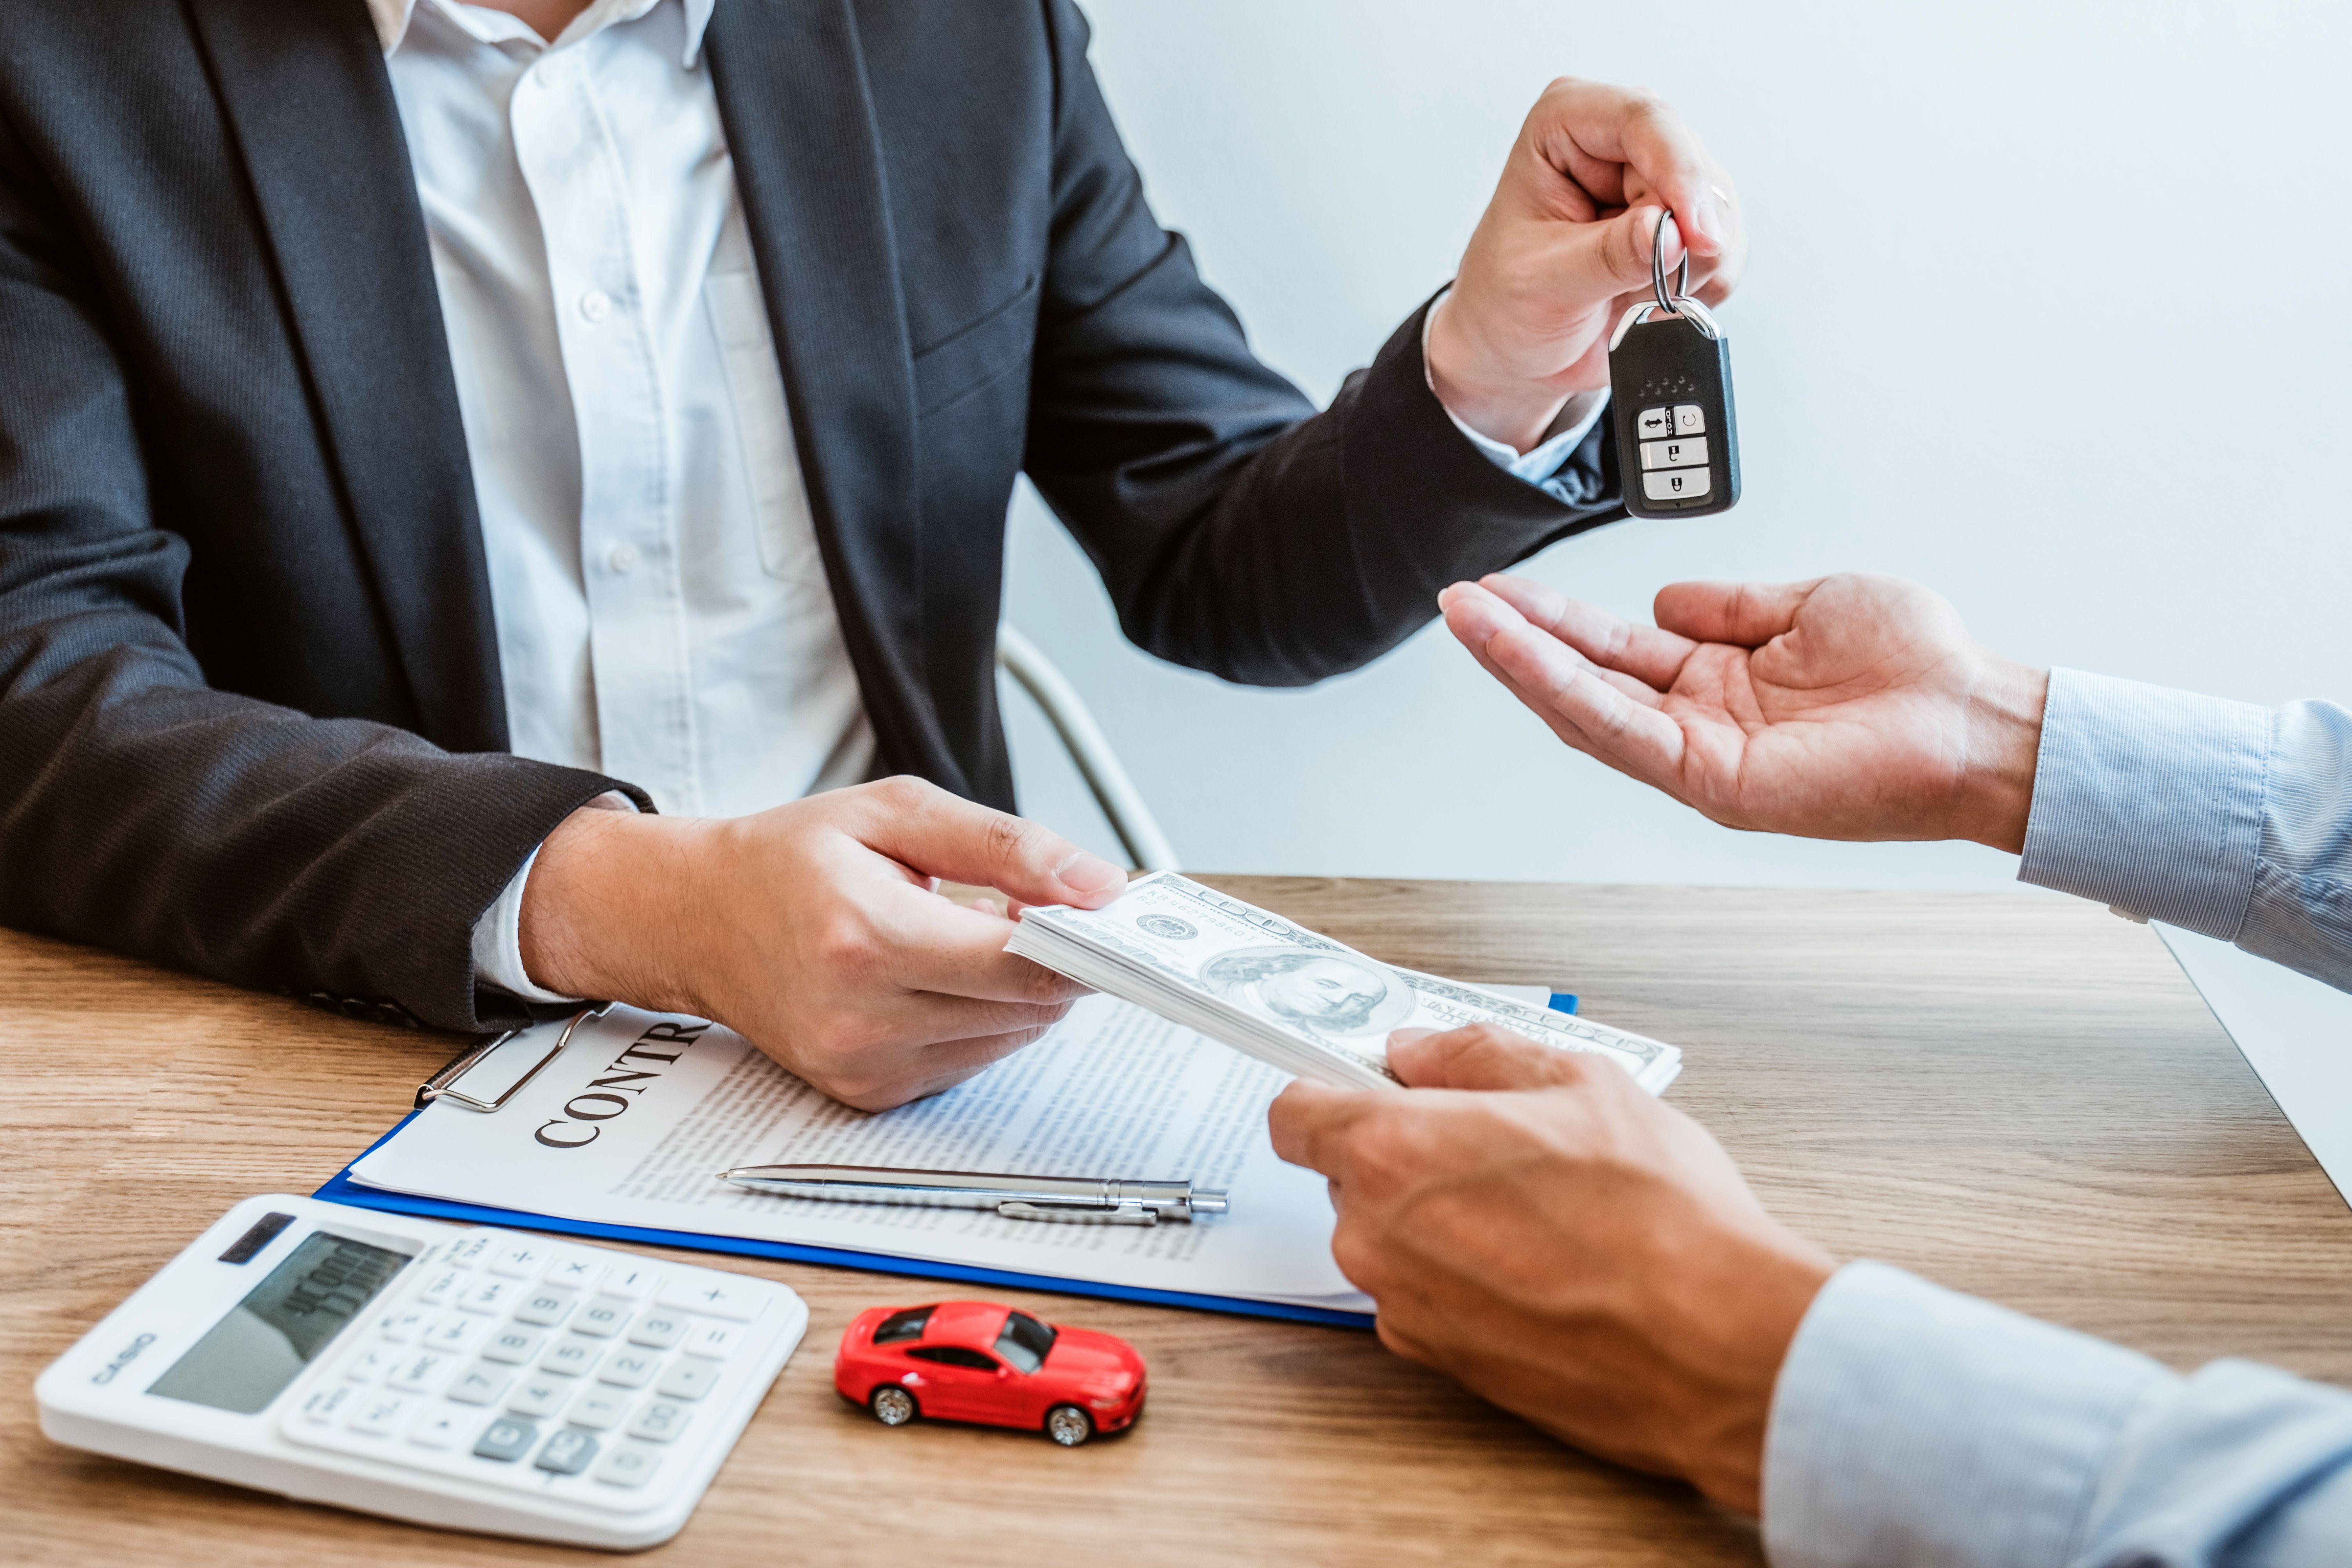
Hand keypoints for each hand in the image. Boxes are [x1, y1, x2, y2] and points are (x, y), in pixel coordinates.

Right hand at [516, 777, 1126, 1109]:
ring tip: (971, 935)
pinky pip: (971, 1062)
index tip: (1108, 916)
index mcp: (864, 935)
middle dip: (1053, 957)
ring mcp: (861, 1065)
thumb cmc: (790, 859)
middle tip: (1038, 909)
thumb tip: (1098, 884)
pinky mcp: (867, 1093)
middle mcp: (860, 1015)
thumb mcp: (897, 813)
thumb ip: (1006, 845)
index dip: (1081, 940)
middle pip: (1025, 1005)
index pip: (1019, 963)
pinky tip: (941, 977)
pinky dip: (981, 1018)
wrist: (695, 919)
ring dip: (1018, 989)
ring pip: (1008, 1037)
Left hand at [1268, 1025, 1833, 1513]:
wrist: (1713, 1348)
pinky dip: (1469, 1281)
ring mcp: (1404, 1307)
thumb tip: (1420, 1050)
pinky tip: (1545, 1272)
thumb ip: (1477, 1053)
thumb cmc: (1657, 1215)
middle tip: (1497, 1148)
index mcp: (1390, 1152)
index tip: (1367, 1089)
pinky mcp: (1440, 1364)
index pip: (1295, 1114)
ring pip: (1393, 1240)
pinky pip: (1428, 1298)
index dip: (1330, 1094)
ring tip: (1540, 1215)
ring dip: (1443, 1221)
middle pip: (1352, 1178)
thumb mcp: (1580, 1083)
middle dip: (1407, 1156)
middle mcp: (1375, 1236)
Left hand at [1430, 79, 1745, 451]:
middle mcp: (1619, 138)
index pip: (1645, 119)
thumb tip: (1668, 232)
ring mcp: (1658, 176)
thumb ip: (1609, 256)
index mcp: (1565, 122)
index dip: (1681, 174)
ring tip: (1626, 296)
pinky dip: (1696, 286)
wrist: (1515, 349)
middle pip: (1691, 168)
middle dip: (1678, 239)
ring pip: (1718, 211)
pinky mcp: (1685, 219)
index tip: (1696, 237)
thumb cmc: (1505, 305)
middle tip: (1633, 289)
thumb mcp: (1544, 283)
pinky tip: (1648, 300)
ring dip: (1685, 270)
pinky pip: (1725, 248)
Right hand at [1441, 572, 2049, 851]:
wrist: (1976, 716)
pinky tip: (1525, 657)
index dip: (1555, 621)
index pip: (1615, 650)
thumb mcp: (1807, 602)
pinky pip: (1624, 733)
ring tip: (1468, 618)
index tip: (1504, 590)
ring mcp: (1702, 757)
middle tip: (1459, 601)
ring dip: (1521, 662)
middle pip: (1585, 679)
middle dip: (1516, 640)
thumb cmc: (1917, 668)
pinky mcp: (1715, 781)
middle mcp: (1699, 723)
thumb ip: (1731, 605)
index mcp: (1718, 681)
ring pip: (1587, 708)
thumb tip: (1664, 600)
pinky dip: (1568, 692)